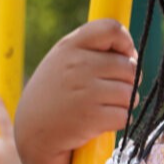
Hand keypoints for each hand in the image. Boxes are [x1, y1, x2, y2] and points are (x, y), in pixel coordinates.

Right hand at [15, 18, 137, 159]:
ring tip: (104, 107)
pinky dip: (118, 122)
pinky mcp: (92, 117)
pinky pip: (124, 115)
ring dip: (124, 104)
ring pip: (130, 93)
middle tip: (112, 91)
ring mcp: (85, 91)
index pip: (111, 28)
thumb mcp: (61, 63)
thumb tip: (132, 54)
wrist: (31, 135)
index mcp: (69, 46)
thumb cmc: (52, 97)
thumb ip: (89, 52)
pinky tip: (100, 122)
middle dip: (128, 81)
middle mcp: (77, 65)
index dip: (126, 42)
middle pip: (130, 66)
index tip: (125, 55)